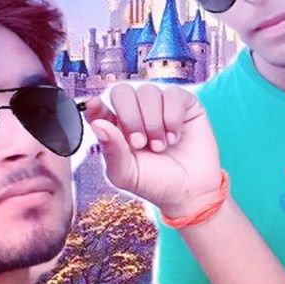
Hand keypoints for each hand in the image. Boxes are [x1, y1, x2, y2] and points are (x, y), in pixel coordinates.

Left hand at [84, 84, 221, 214]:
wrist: (191, 192)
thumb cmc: (155, 183)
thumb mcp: (126, 174)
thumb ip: (111, 150)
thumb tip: (97, 124)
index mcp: (115, 128)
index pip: (98, 107)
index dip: (94, 105)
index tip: (93, 106)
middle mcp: (136, 112)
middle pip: (122, 92)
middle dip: (130, 117)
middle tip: (140, 143)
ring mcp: (159, 105)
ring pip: (148, 92)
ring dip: (154, 122)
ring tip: (160, 146)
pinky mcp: (183, 104)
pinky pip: (173, 94)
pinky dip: (172, 117)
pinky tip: (175, 138)